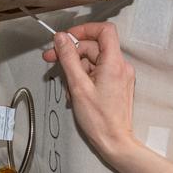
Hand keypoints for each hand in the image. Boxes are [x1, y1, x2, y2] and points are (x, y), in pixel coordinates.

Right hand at [42, 22, 139, 161]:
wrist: (114, 141)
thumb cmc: (100, 120)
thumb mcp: (78, 86)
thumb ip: (68, 58)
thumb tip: (61, 39)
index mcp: (114, 63)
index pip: (104, 30)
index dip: (84, 30)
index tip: (67, 38)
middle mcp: (120, 66)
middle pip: (93, 47)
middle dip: (72, 53)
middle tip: (52, 59)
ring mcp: (119, 76)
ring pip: (93, 61)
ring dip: (76, 70)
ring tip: (68, 87)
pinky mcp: (116, 85)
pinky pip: (97, 73)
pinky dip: (84, 78)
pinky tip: (76, 92)